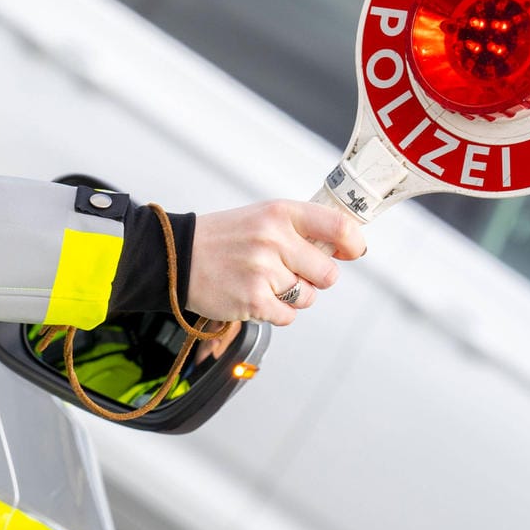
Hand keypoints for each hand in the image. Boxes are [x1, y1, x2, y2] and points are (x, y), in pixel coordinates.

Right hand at [186, 200, 365, 325]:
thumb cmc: (223, 238)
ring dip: (292, 297)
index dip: (353, 244)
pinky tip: (255, 296)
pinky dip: (275, 312)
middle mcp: (273, 239)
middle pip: (327, 273)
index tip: (351, 252)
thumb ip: (301, 228)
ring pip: (307, 297)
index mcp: (280, 213)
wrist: (176, 256)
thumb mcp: (262, 217)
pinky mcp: (252, 300)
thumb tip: (344, 246)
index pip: (338, 226)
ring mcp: (262, 271)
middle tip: (291, 272)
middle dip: (314, 278)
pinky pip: (287, 316)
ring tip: (265, 283)